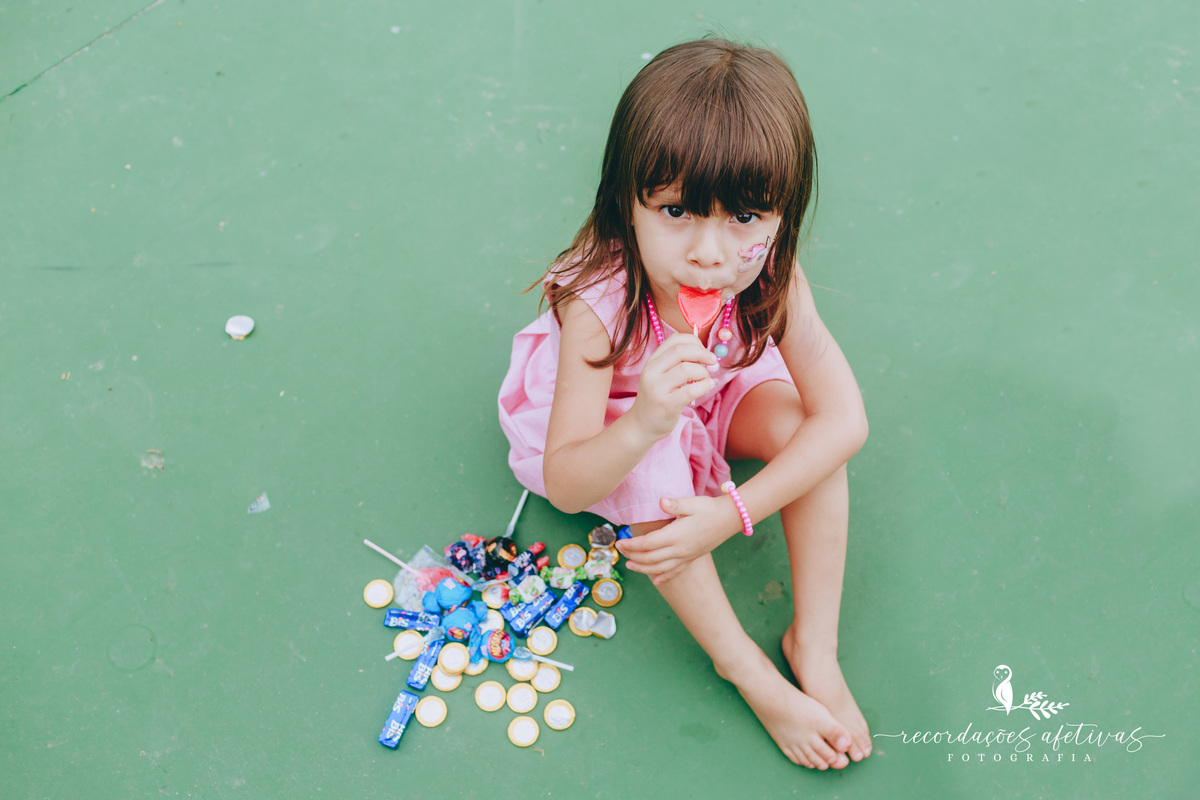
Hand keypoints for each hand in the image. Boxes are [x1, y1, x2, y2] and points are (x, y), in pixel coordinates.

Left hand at [616, 495, 739, 584]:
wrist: (730, 518)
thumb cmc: (710, 508)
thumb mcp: (692, 502)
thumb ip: (675, 503)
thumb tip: (661, 501)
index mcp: (676, 535)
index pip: (648, 544)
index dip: (632, 545)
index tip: (619, 542)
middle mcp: (680, 549)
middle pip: (650, 558)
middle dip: (633, 556)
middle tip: (620, 551)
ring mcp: (686, 556)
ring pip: (660, 568)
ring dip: (643, 569)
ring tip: (630, 566)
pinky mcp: (692, 558)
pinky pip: (675, 571)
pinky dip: (664, 577)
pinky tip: (656, 581)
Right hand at [628, 333, 717, 440]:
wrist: (642, 424)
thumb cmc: (659, 398)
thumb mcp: (663, 377)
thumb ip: (679, 364)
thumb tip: (707, 356)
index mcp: (652, 361)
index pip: (675, 340)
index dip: (695, 341)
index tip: (704, 351)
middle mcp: (652, 371)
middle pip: (681, 351)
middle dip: (703, 353)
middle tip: (713, 361)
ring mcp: (657, 388)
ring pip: (686, 369)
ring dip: (703, 372)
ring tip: (706, 379)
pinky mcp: (666, 404)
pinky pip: (690, 391)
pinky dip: (704, 386)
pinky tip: (708, 386)